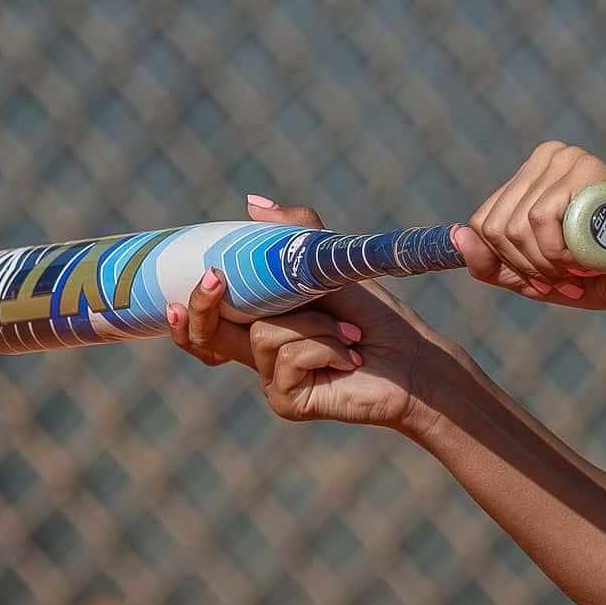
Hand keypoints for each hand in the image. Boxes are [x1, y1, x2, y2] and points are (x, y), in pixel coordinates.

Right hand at [166, 196, 476, 431]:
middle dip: (204, 305)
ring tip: (348, 336)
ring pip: (263, 334)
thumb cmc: (376, 317)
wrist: (416, 363)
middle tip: (215, 279)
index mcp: (261, 324)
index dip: (189, 305)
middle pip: (206, 335)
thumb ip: (292, 234)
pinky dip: (324, 347)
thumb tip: (250, 203)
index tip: (197, 275)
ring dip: (312, 325)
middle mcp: (258, 355)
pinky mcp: (286, 401)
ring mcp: (270, 380)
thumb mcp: (329, 265)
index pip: (208, 319)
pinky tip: (350, 358)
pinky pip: (287, 357)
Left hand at [453, 141, 605, 316]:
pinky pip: (544, 219)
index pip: (483, 224)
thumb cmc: (599, 274)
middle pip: (497, 227)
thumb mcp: (533, 276)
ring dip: (551, 265)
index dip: (511, 263)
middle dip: (531, 268)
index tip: (548, 277)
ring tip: (584, 266)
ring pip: (518, 226)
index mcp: (529, 176)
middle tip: (569, 276)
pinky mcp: (589, 167)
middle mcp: (546, 158)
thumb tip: (454, 235)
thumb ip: (491, 264)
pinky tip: (593, 257)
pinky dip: (565, 255)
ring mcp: (568, 159)